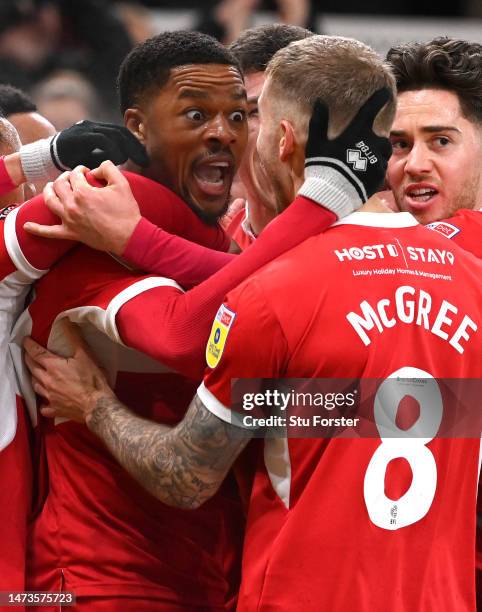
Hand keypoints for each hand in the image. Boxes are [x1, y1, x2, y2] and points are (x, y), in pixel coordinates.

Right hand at [20, 120, 148, 182]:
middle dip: (135, 146)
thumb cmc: (71, 161)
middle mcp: (93, 126)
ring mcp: (86, 129)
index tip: (144, 157)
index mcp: (97, 130)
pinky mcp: (80, 135)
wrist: (47, 158)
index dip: (135, 144)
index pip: (121, 133)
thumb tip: (124, 164)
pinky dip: (112, 150)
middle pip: (120, 131)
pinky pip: (102, 140)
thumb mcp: (93, 160)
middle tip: (145, 160)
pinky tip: (117, 160)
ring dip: (126, 148)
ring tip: (134, 161)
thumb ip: (106, 159)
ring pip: (113, 134)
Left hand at [23, 161, 141, 254]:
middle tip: (72, 179)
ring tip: (51, 188)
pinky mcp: (70, 233)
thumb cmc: (126, 212)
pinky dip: (37, 229)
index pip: (75, 174)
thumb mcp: (122, 184)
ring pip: (50, 201)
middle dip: (65, 178)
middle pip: (59, 185)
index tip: (87, 173)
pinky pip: (50, 232)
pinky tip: (27, 226)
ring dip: (48, 192)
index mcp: (83, 192)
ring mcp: (69, 220)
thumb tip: (96, 168)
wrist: (129, 236)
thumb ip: (108, 168)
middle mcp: (72, 205)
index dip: (80, 170)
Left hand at [23, 320, 112, 424]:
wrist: (97, 406)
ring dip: (34, 378)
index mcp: (52, 366)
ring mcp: (49, 397)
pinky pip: (43, 406)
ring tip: (36, 374)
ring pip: (35, 385)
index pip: (35, 353)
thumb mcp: (85, 355)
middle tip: (29, 354)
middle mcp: (46, 381)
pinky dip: (43, 402)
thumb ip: (74, 337)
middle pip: (31, 368)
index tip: (25, 341)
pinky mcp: (54, 410)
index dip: (29, 345)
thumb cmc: (92, 380)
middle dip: (29, 359)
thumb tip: (66, 321)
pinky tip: (46, 400)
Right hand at [298, 88, 392, 218]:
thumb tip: (320, 102)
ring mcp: (377, 161)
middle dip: (377, 140)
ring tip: (367, 161)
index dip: (379, 99)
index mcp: (357, 133)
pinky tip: (364, 175)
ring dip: (378, 154)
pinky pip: (381, 170)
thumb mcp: (316, 143)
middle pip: (382, 137)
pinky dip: (375, 169)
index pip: (371, 110)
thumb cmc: (322, 167)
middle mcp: (372, 144)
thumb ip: (319, 122)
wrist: (332, 194)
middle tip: (367, 146)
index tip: (385, 93)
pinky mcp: (379, 177)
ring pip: (385, 153)